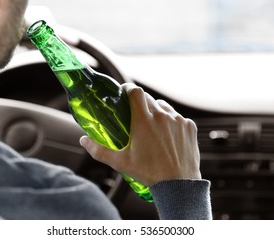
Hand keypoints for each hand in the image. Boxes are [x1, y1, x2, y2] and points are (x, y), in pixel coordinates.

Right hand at [79, 83, 200, 185]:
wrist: (179, 185)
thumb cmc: (149, 174)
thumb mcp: (120, 163)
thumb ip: (99, 150)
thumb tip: (83, 140)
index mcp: (143, 121)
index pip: (135, 91)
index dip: (128, 88)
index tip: (125, 92)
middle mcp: (162, 116)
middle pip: (148, 98)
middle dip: (140, 103)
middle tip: (135, 113)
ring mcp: (178, 120)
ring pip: (163, 107)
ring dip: (156, 111)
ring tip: (152, 125)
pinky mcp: (190, 126)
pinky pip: (178, 117)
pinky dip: (171, 122)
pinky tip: (167, 135)